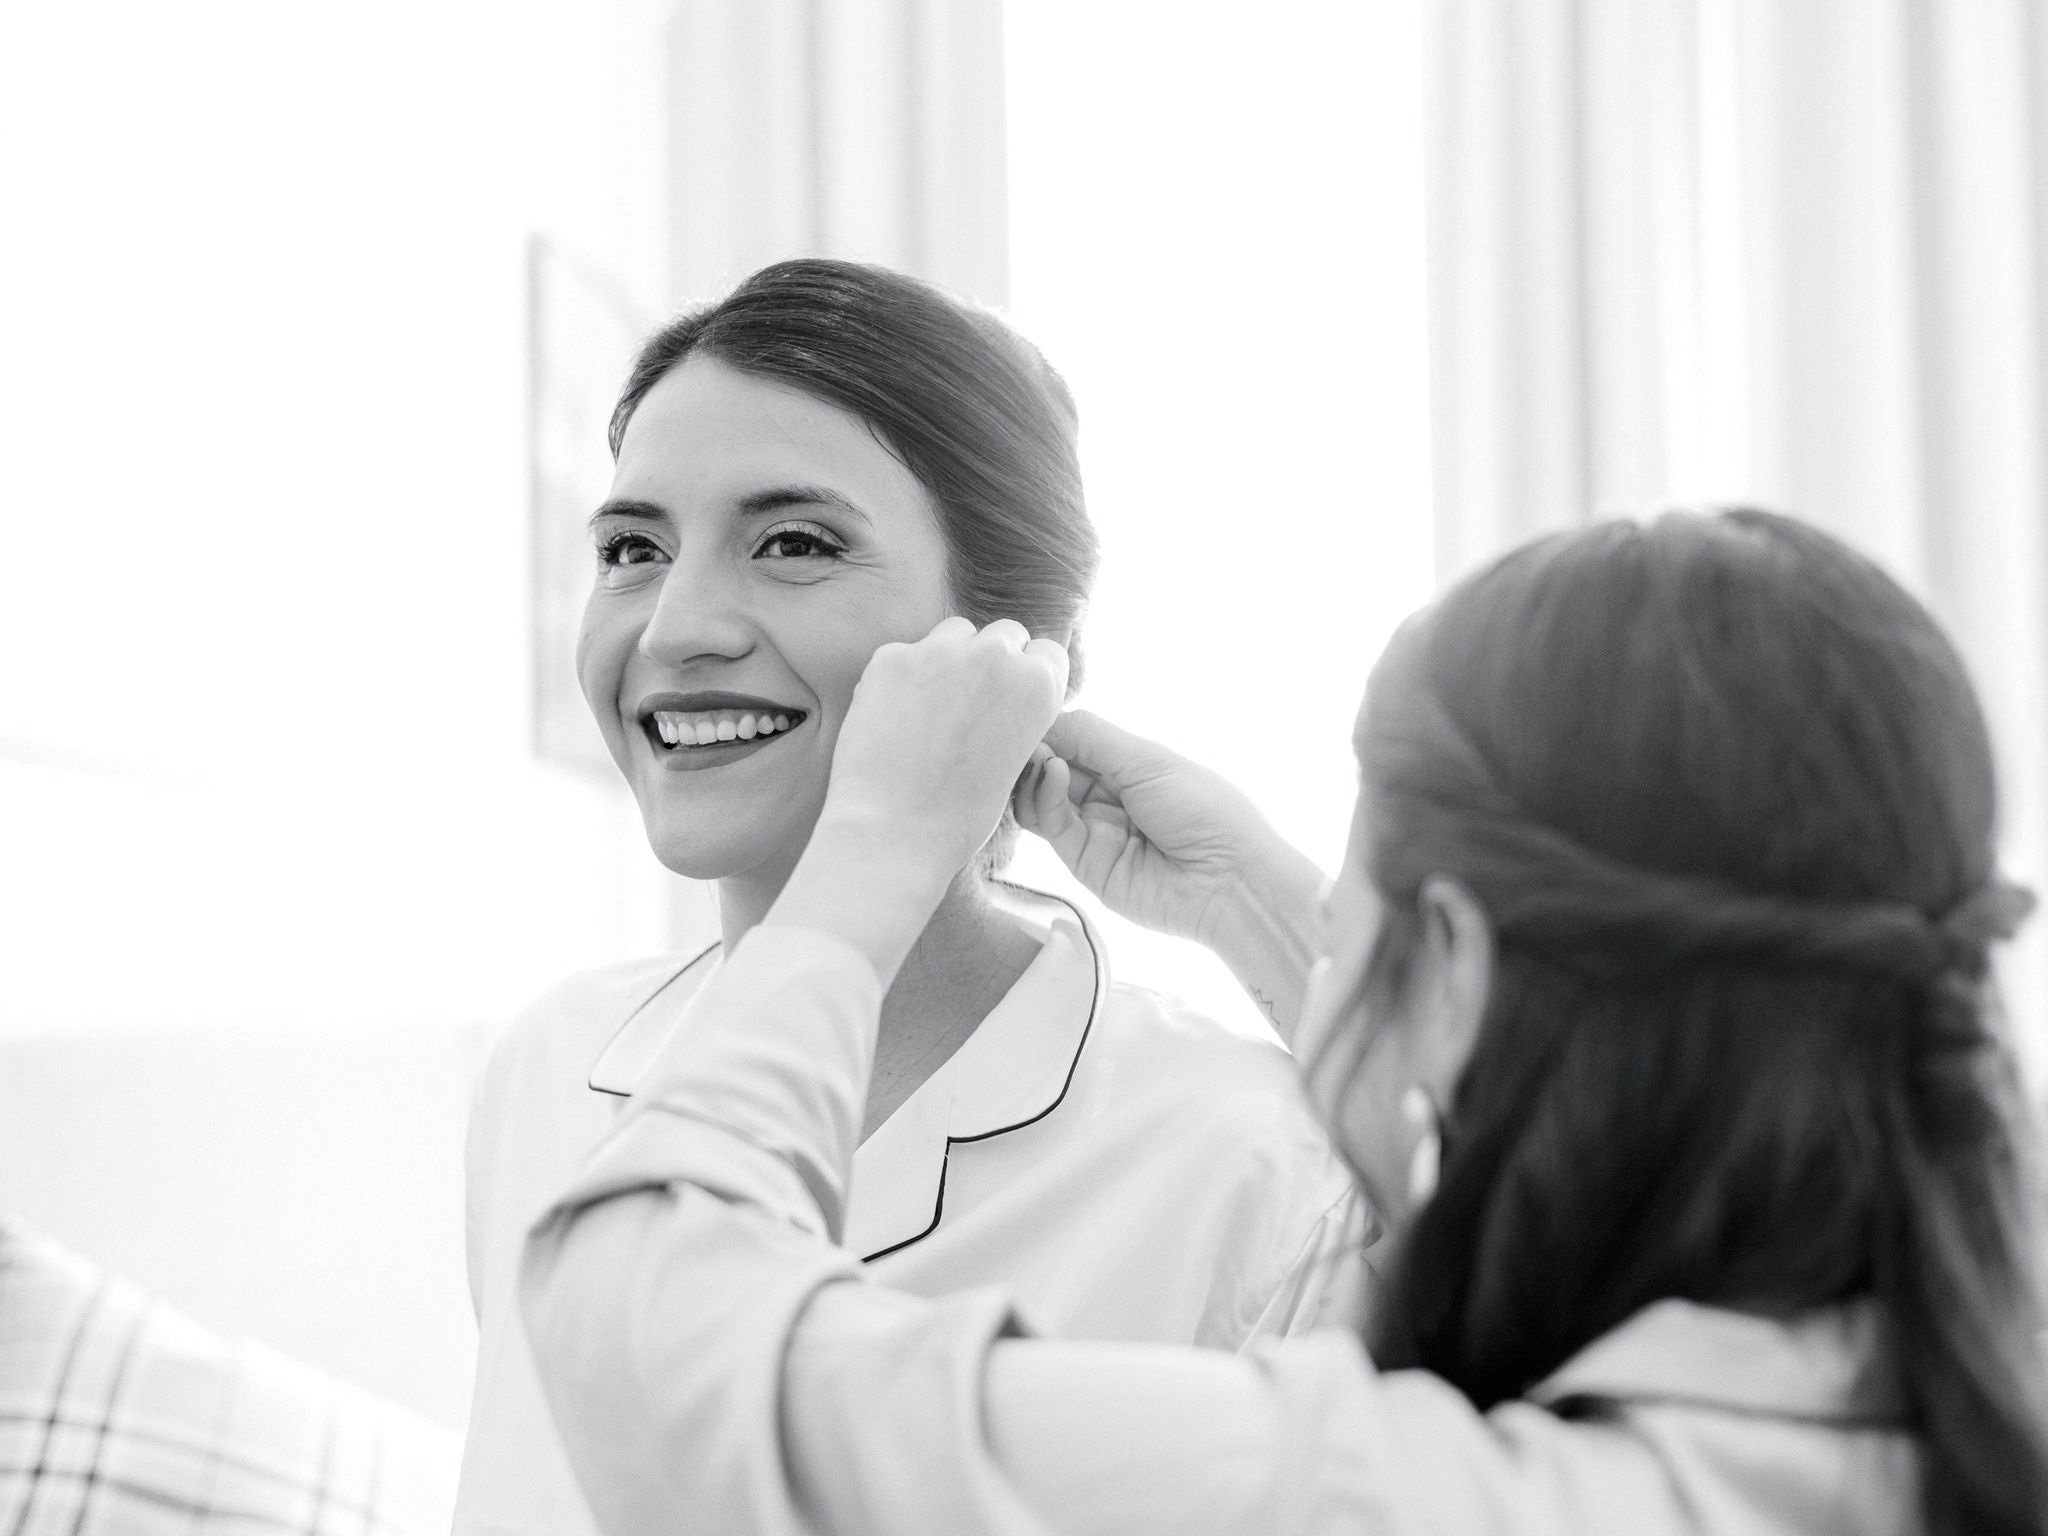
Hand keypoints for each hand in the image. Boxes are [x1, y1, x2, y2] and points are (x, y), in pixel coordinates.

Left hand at [771, 618, 1068, 988]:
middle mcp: (995, 655)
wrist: (891, 833)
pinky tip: (895, 718)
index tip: (1012, 699)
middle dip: (995, 662)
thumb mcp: (1014, 762)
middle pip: (1005, 635)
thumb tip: (1002, 688)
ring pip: (956, 634)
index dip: (1031, 677)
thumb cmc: (958, 816)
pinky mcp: (891, 657)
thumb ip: (1016, 713)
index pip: (1047, 653)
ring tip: (933, 711)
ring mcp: (939, 650)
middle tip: (972, 705)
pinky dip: (904, 677)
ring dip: (952, 659)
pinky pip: (907, 654)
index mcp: (1038, 685)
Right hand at [1014, 710, 1325, 1039]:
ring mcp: (1093, 831)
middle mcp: (1107, 797)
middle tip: (1020, 734)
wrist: (1228, 881)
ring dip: (1032, 772)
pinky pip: (1050, 825)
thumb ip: (1089, 737)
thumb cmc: (1204, 809)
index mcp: (1130, 767)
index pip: (1073, 741)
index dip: (1049, 728)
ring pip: (1040, 798)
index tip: (1026, 710)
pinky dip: (1042, 796)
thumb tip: (1038, 721)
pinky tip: (1052, 772)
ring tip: (1038, 756)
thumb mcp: (1146, 759)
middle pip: (1051, 768)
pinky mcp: (1082, 863)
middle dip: (1034, 748)